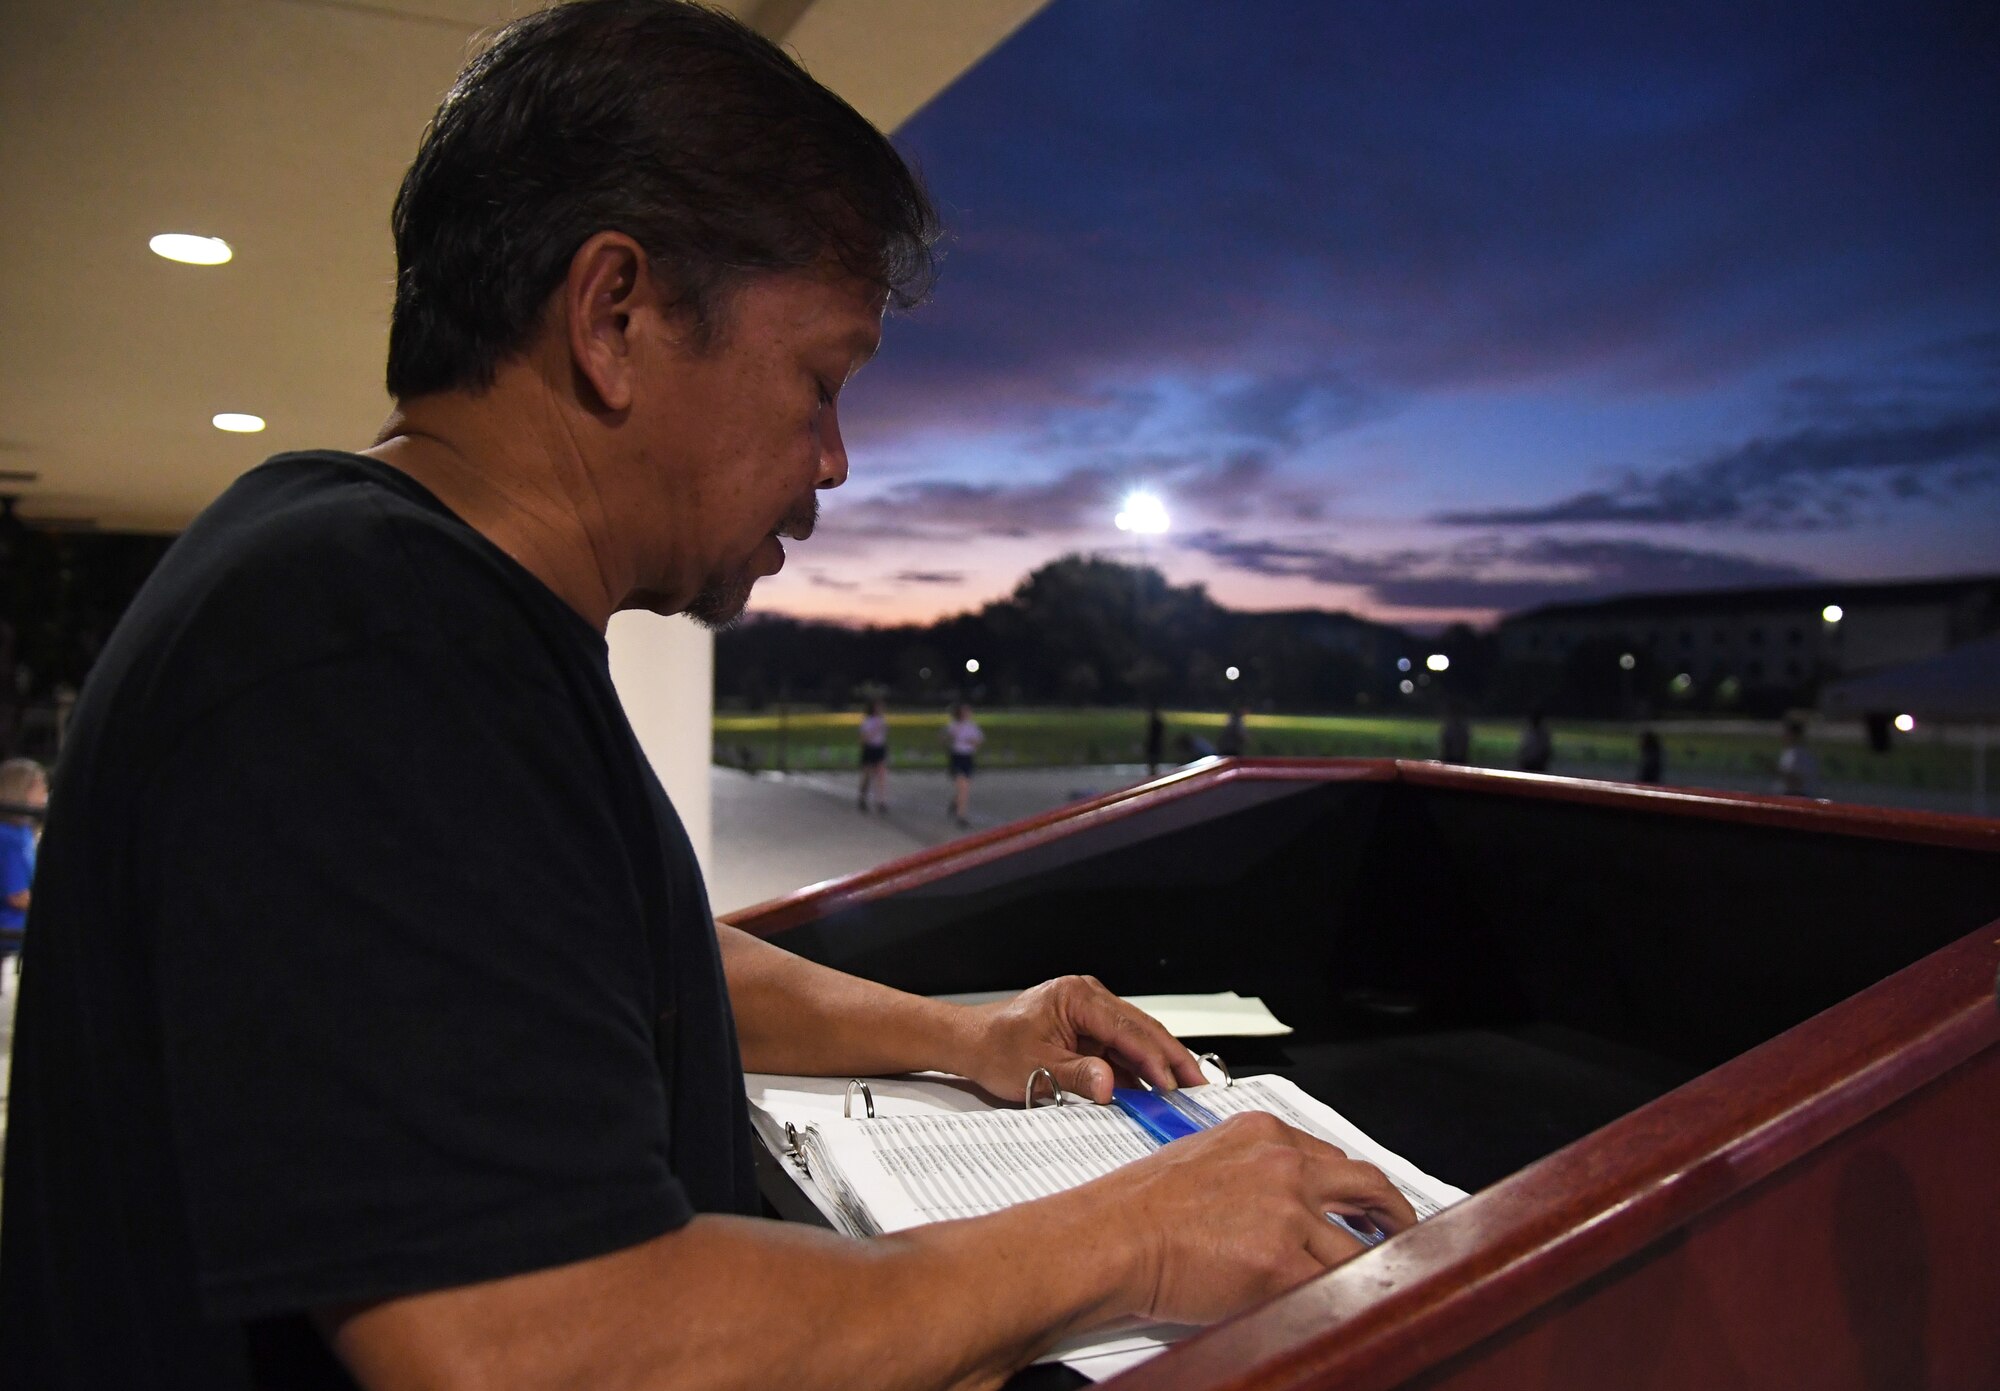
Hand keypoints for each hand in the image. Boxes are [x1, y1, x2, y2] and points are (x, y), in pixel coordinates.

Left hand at [948, 975, 1207, 1103]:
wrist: (972, 1043)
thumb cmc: (996, 1048)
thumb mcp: (1036, 1068)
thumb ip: (1078, 1075)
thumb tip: (1110, 1085)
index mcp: (1076, 997)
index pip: (1127, 1029)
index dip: (1154, 1059)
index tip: (1174, 1084)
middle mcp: (1088, 997)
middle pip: (1141, 1029)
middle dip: (1171, 1058)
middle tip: (1198, 1085)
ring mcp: (1089, 1011)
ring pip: (1135, 1038)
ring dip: (1158, 1064)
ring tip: (1185, 1089)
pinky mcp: (1088, 1028)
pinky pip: (1120, 1047)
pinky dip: (1138, 1068)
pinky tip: (1155, 1089)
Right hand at [1096, 1111, 1418, 1325]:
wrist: (1112, 1234)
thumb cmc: (1138, 1205)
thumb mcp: (1202, 1157)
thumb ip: (1248, 1170)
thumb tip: (1274, 1201)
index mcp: (1264, 1134)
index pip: (1332, 1157)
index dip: (1353, 1188)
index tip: (1364, 1203)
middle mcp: (1284, 1165)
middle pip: (1367, 1185)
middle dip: (1394, 1212)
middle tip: (1402, 1232)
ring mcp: (1288, 1213)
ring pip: (1356, 1247)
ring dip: (1366, 1268)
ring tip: (1375, 1286)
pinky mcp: (1283, 1262)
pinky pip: (1331, 1286)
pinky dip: (1340, 1300)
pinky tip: (1343, 1309)